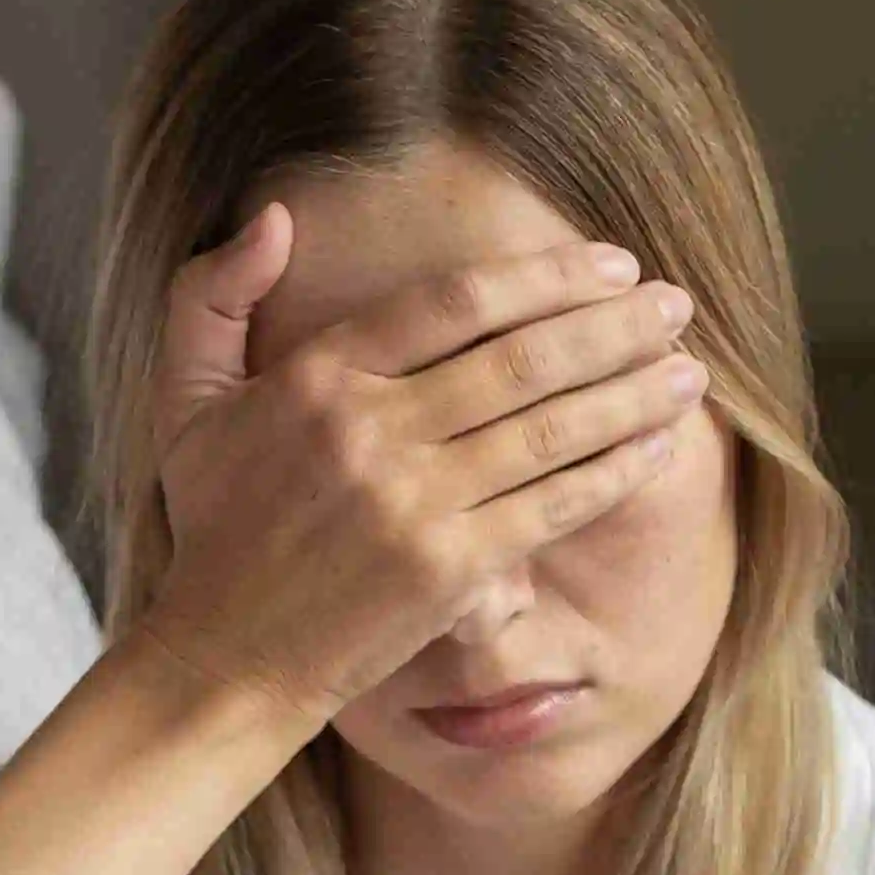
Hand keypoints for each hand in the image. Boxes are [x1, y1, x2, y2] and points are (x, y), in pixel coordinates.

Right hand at [136, 203, 707, 722]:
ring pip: (549, 427)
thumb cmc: (214, 528)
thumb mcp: (186, 401)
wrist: (225, 659)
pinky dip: (613, 470)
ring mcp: (413, 502)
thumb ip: (212, 297)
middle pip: (519, 356)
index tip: (607, 263)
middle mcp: (369, 430)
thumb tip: (276, 215)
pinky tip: (656, 446)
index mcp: (315, 377)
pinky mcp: (450, 569)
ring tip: (688, 370)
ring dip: (632, 392)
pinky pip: (551, 504)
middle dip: (613, 325)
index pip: (451, 303)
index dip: (543, 275)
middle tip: (675, 304)